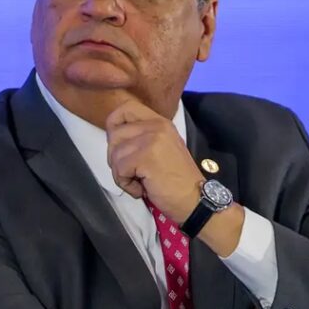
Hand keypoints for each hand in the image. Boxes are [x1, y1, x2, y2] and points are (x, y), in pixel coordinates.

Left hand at [105, 100, 203, 223]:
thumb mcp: (161, 149)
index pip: (126, 108)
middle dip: (115, 157)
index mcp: (160, 122)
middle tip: (131, 172)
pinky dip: (125, 184)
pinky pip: (119, 169)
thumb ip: (141, 138)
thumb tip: (114, 138)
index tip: (119, 145)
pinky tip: (141, 190)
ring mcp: (152, 139)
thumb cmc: (176, 180)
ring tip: (139, 183)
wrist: (194, 200)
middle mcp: (156, 125)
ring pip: (115, 153)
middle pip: (115, 133)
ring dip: (121, 174)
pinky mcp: (146, 156)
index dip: (114, 124)